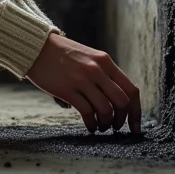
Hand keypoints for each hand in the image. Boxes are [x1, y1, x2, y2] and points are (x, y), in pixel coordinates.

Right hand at [25, 32, 141, 133]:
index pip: (131, 90)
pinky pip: (87, 113)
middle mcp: (97, 70)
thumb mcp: (89, 57)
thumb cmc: (63, 55)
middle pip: (122, 102)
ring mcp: (82, 80)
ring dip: (105, 124)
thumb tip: (117, 99)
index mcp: (105, 62)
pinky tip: (89, 127)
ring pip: (106, 110)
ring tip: (100, 127)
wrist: (37, 47)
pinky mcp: (67, 90)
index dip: (137, 112)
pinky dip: (92, 125)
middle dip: (122, 120)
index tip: (136, 127)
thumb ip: (104, 74)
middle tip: (115, 127)